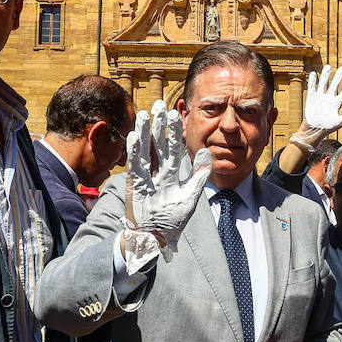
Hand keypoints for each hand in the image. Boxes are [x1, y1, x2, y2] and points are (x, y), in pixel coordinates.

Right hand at [124, 101, 212, 249]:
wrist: (156, 237)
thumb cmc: (173, 220)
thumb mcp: (191, 196)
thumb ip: (199, 175)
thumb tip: (207, 151)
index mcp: (172, 173)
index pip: (174, 148)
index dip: (174, 132)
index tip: (176, 113)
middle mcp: (158, 172)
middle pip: (158, 144)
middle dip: (159, 125)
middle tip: (159, 104)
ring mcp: (145, 177)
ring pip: (145, 151)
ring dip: (144, 133)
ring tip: (144, 114)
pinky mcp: (134, 185)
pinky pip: (135, 165)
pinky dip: (134, 151)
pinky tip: (134, 136)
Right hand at [291, 65, 341, 149]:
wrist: (314, 130)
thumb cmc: (328, 127)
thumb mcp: (341, 121)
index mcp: (337, 103)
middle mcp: (329, 98)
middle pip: (335, 85)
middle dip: (338, 77)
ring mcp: (320, 97)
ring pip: (324, 83)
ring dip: (326, 75)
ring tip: (328, 66)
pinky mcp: (311, 98)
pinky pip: (312, 87)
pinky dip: (313, 81)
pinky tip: (314, 74)